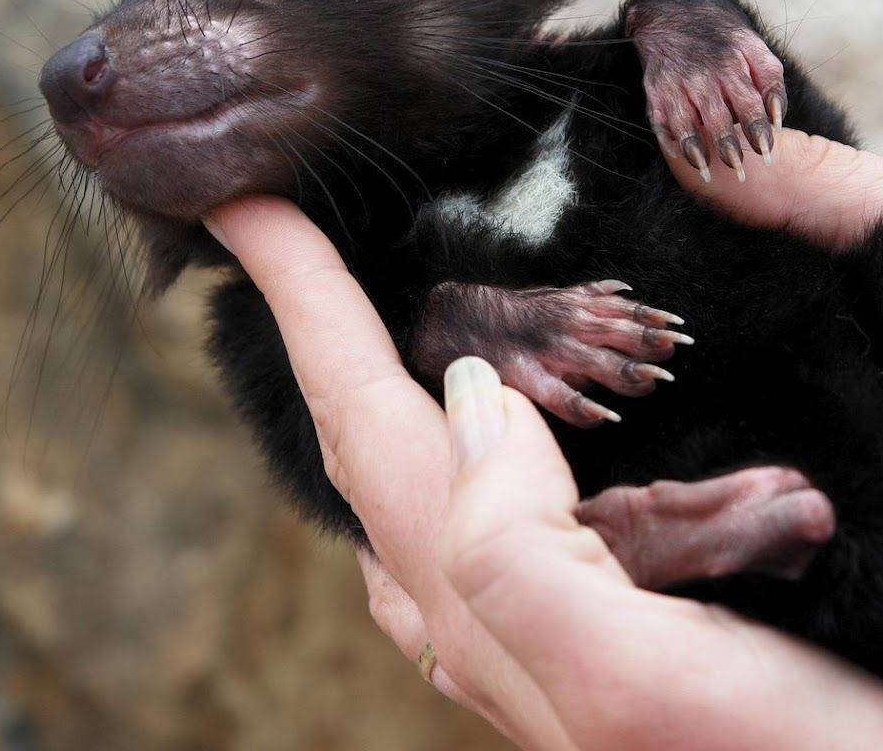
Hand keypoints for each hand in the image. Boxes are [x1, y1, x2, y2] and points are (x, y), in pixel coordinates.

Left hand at [206, 196, 882, 749]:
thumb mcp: (638, 680)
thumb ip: (520, 555)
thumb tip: (466, 398)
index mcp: (483, 603)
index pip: (359, 418)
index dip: (302, 302)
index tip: (243, 201)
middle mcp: (491, 611)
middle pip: (368, 438)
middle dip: (316, 327)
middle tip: (279, 226)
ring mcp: (548, 616)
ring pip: (427, 469)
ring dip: (380, 375)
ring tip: (354, 299)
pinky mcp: (615, 616)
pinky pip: (510, 503)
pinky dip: (481, 427)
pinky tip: (501, 411)